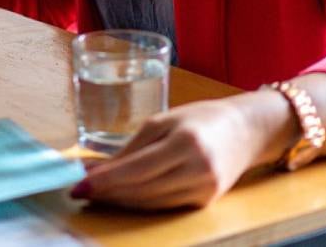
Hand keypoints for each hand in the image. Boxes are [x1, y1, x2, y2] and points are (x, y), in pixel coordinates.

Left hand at [72, 98, 267, 209]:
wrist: (246, 131)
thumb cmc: (201, 118)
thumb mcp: (164, 121)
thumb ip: (132, 146)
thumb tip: (96, 166)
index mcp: (186, 143)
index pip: (137, 169)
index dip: (106, 180)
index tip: (79, 184)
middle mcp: (197, 170)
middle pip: (142, 190)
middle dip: (107, 192)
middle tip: (80, 190)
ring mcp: (204, 190)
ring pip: (150, 203)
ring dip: (119, 200)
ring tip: (95, 193)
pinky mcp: (205, 202)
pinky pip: (163, 206)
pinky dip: (139, 202)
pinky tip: (121, 197)